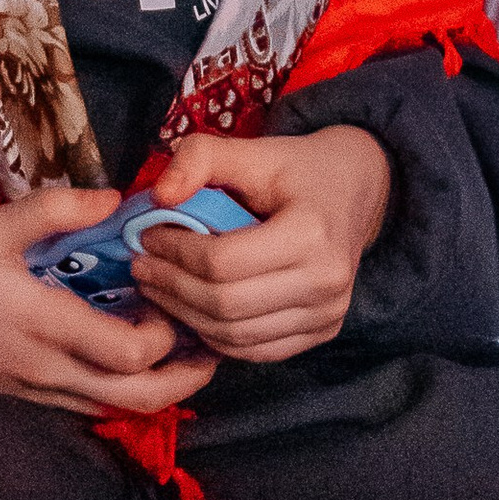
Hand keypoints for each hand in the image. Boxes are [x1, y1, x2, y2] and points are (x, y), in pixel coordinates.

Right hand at [0, 189, 215, 409]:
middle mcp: (45, 370)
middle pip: (135, 398)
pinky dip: (119, 388)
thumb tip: (119, 199)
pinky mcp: (23, 396)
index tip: (177, 296)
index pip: (128, 354)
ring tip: (186, 353)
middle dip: (185, 379)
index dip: (168, 334)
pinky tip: (131, 359)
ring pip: (112, 407)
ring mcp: (34, 391)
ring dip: (156, 386)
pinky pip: (85, 403)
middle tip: (214, 347)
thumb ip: (58, 209)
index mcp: (43, 326)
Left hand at [128, 124, 391, 362]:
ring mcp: (329, 313)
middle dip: (172, 288)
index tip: (146, 237)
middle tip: (142, 267)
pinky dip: (215, 336)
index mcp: (312, 233)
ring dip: (186, 316)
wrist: (356, 189)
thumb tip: (159, 197)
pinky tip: (192, 309)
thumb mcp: (252, 149)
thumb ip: (200, 158)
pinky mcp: (323, 331)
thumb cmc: (298, 169)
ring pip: (234, 335)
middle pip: (225, 304)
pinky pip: (254, 350)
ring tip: (159, 288)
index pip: (222, 261)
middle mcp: (327, 280)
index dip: (174, 253)